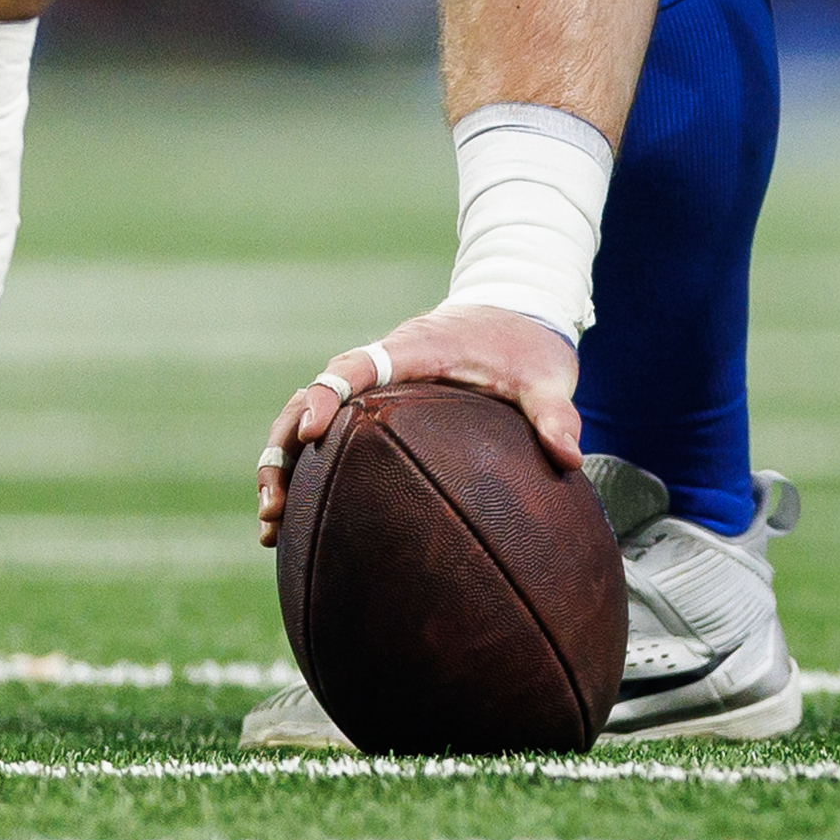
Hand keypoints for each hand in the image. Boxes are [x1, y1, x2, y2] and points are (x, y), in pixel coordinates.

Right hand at [252, 307, 582, 548]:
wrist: (515, 313)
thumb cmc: (527, 345)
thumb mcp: (548, 376)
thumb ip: (555, 413)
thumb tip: (569, 458)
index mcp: (416, 348)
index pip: (358, 365)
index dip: (329, 395)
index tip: (311, 433)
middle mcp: (382, 363)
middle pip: (313, 395)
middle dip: (285, 445)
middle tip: (275, 503)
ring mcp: (374, 385)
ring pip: (309, 417)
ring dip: (283, 464)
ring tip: (270, 526)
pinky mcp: (375, 407)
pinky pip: (332, 435)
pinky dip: (308, 471)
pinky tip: (298, 525)